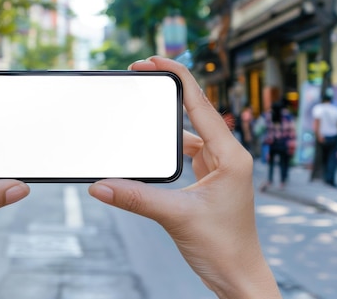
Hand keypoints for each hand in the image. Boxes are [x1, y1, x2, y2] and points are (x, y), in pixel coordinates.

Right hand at [88, 56, 280, 298]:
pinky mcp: (210, 177)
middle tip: (139, 74)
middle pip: (195, 110)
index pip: (201, 103)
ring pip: (189, 131)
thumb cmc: (223, 247)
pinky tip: (150, 145)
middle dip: (168, 90)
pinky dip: (167, 144)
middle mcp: (228, 155)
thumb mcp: (175, 217)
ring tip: (141, 106)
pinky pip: (186, 151)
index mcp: (231, 155)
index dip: (177, 76)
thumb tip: (98, 185)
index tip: (152, 61)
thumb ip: (135, 198)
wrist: (238, 275)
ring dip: (166, 119)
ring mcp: (219, 166)